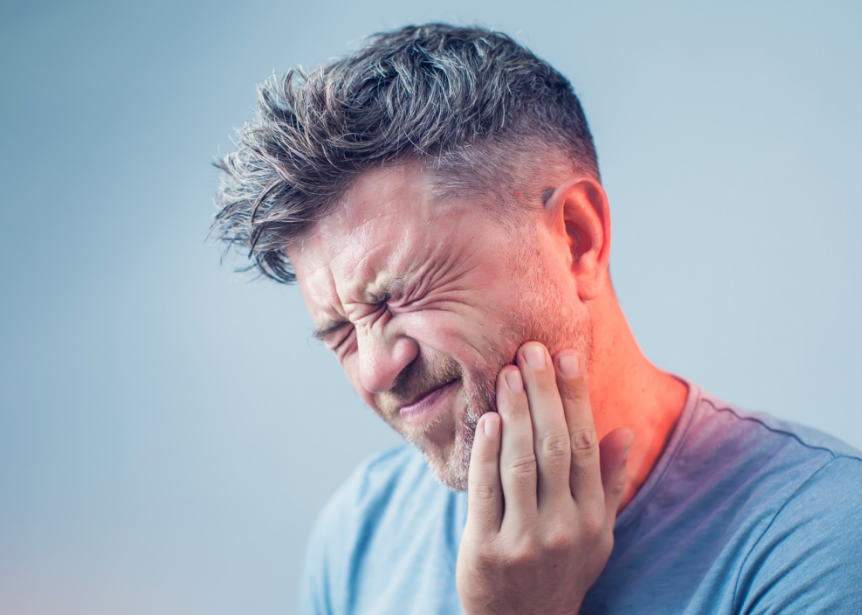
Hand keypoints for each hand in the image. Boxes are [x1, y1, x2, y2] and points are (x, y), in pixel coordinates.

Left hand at [456, 342, 633, 614]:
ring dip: (515, 413)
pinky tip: (486, 419)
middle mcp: (565, 527)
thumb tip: (625, 431)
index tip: (568, 356)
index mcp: (593, 518)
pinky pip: (486, 491)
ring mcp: (525, 540)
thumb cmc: (562, 568)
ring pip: (521, 464)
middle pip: (556, 447)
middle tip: (531, 349)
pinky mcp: (487, 549)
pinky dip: (485, 452)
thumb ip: (609, 483)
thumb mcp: (598, 534)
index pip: (587, 446)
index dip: (576, 398)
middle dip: (544, 394)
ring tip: (508, 373)